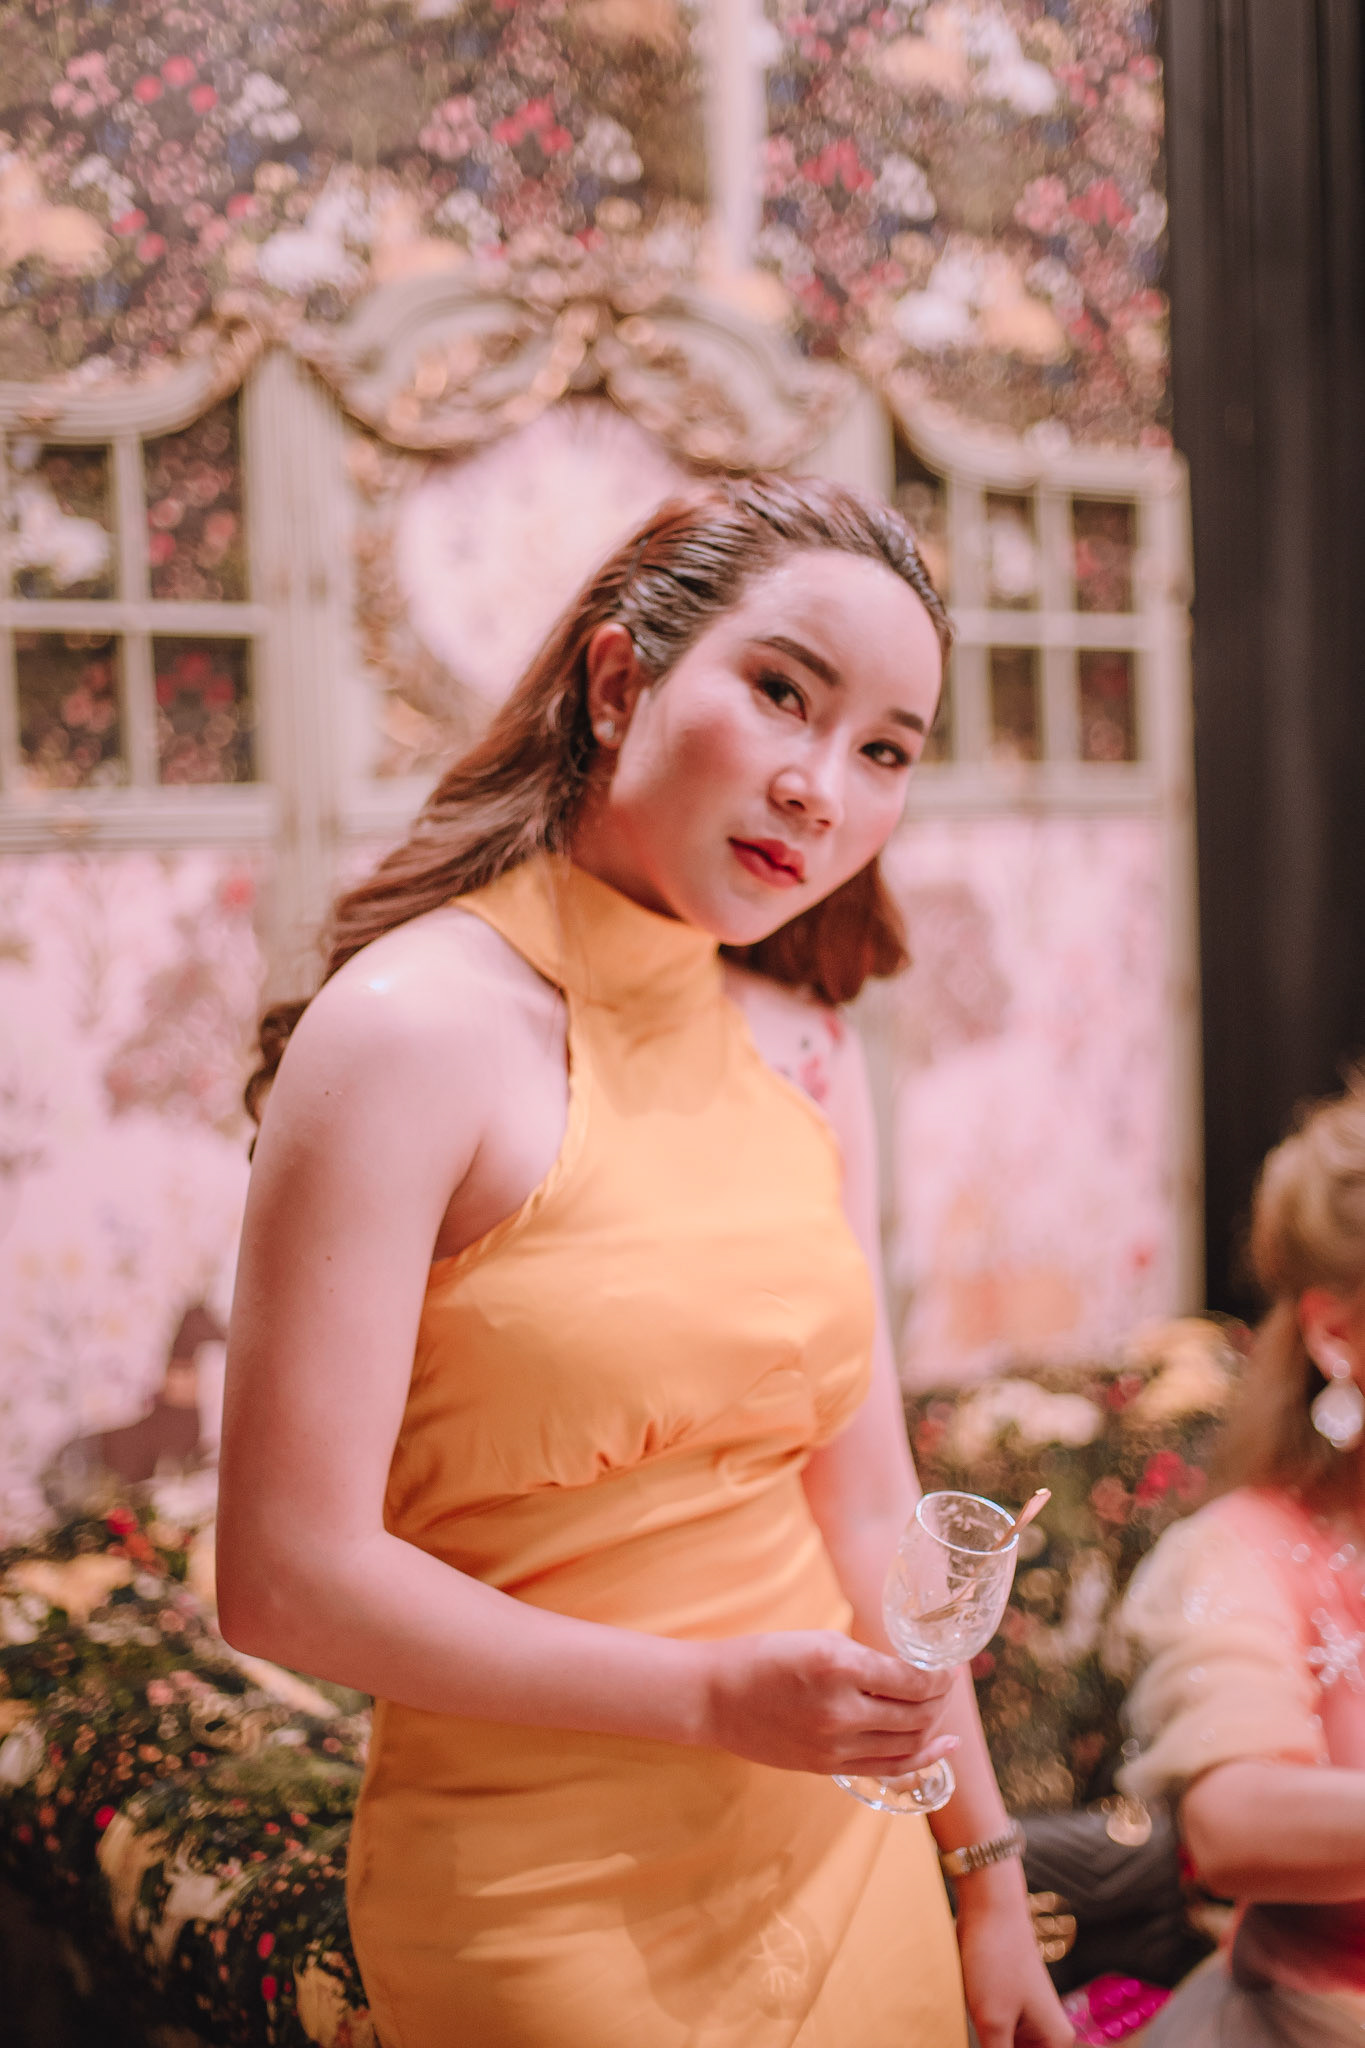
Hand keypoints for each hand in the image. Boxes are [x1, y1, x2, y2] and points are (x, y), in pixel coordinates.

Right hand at [698, 1629, 956, 1776]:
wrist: (715, 1698)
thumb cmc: (763, 1657)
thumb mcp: (818, 1640)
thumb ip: (864, 1659)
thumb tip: (909, 1672)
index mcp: (838, 1666)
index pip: (911, 1679)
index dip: (940, 1675)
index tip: (949, 1666)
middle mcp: (841, 1710)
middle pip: (917, 1713)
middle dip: (940, 1698)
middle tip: (946, 1683)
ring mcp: (835, 1745)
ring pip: (908, 1744)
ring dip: (933, 1726)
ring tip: (940, 1709)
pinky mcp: (829, 1768)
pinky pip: (888, 1768)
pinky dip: (922, 1759)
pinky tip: (943, 1748)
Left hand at [954, 1869, 1074, 2046]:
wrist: (989, 1907)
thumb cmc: (996, 1958)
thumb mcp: (993, 2021)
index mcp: (1056, 2042)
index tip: (992, 2046)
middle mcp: (1048, 2035)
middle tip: (983, 2037)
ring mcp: (1028, 2022)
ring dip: (990, 2047)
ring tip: (979, 2026)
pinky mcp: (1008, 2010)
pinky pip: (1000, 2042)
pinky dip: (987, 2045)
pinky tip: (973, 2036)